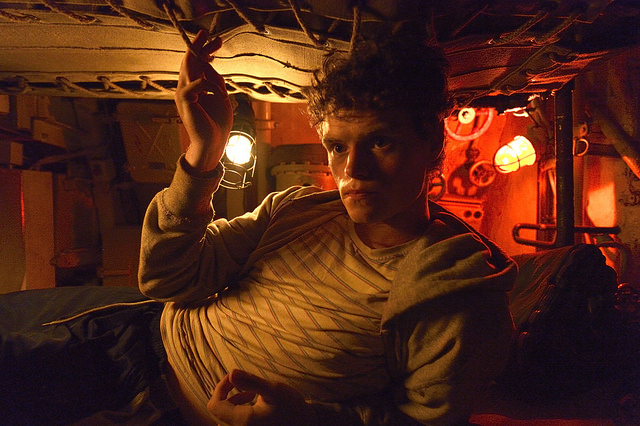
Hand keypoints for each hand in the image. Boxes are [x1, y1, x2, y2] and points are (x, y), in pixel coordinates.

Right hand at [175, 30, 233, 171]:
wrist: (213, 143)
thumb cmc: (218, 123)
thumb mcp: (221, 97)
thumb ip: (215, 81)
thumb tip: (209, 63)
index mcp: (195, 88)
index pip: (197, 64)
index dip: (205, 51)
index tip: (216, 41)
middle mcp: (186, 88)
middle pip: (190, 61)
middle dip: (200, 46)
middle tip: (209, 34)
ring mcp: (184, 94)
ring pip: (189, 67)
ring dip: (201, 55)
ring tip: (211, 44)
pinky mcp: (185, 101)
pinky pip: (197, 84)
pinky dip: (211, 86)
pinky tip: (221, 94)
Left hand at [207, 369, 316, 425]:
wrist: (306, 424)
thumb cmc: (292, 407)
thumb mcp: (273, 390)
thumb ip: (251, 382)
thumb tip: (231, 373)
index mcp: (242, 420)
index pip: (214, 405)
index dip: (220, 388)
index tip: (235, 378)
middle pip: (218, 410)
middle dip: (227, 393)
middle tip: (244, 384)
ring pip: (225, 415)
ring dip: (233, 400)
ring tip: (251, 393)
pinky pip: (234, 419)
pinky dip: (239, 408)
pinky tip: (253, 402)